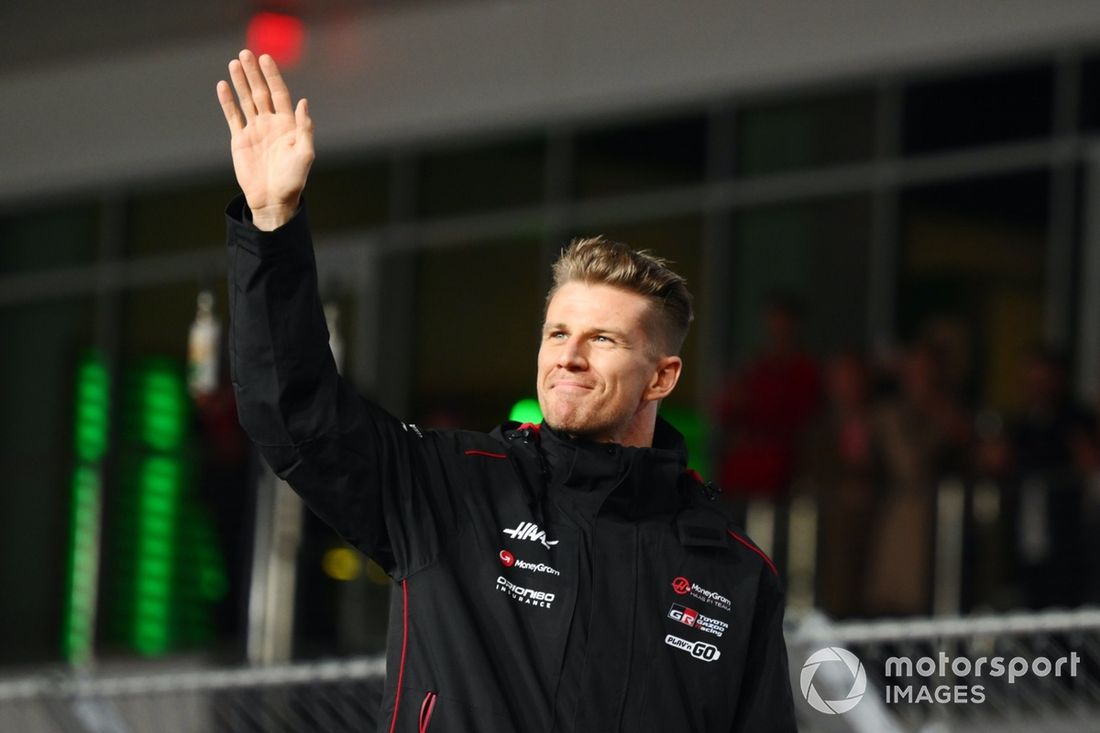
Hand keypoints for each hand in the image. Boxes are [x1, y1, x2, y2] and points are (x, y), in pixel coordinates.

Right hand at [216, 50, 313, 230]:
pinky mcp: (240, 139)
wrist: (272, 200)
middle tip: (246, 53)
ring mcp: (255, 130)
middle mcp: (271, 123)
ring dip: (240, 81)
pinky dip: (227, 101)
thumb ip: (305, 128)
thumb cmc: (293, 180)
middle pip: (261, 92)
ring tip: (234, 63)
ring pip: (246, 100)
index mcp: (288, 124)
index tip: (266, 59)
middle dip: (254, 73)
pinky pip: (233, 116)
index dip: (273, 76)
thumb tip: (303, 102)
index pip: (279, 94)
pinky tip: (223, 86)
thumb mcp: (305, 154)